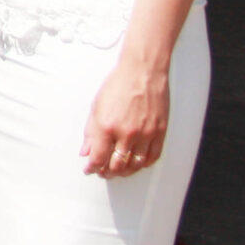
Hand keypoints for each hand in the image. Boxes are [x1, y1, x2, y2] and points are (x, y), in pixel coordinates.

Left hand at [81, 57, 169, 177]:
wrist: (142, 72)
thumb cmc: (118, 85)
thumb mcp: (96, 106)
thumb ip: (90, 132)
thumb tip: (85, 152)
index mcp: (107, 126)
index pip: (98, 158)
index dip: (92, 167)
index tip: (89, 169)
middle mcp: (126, 134)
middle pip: (117, 166)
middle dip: (107, 172)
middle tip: (103, 172)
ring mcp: (145, 134)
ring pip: (135, 165)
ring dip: (125, 172)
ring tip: (118, 170)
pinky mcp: (159, 132)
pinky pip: (152, 157)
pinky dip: (143, 164)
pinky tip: (136, 163)